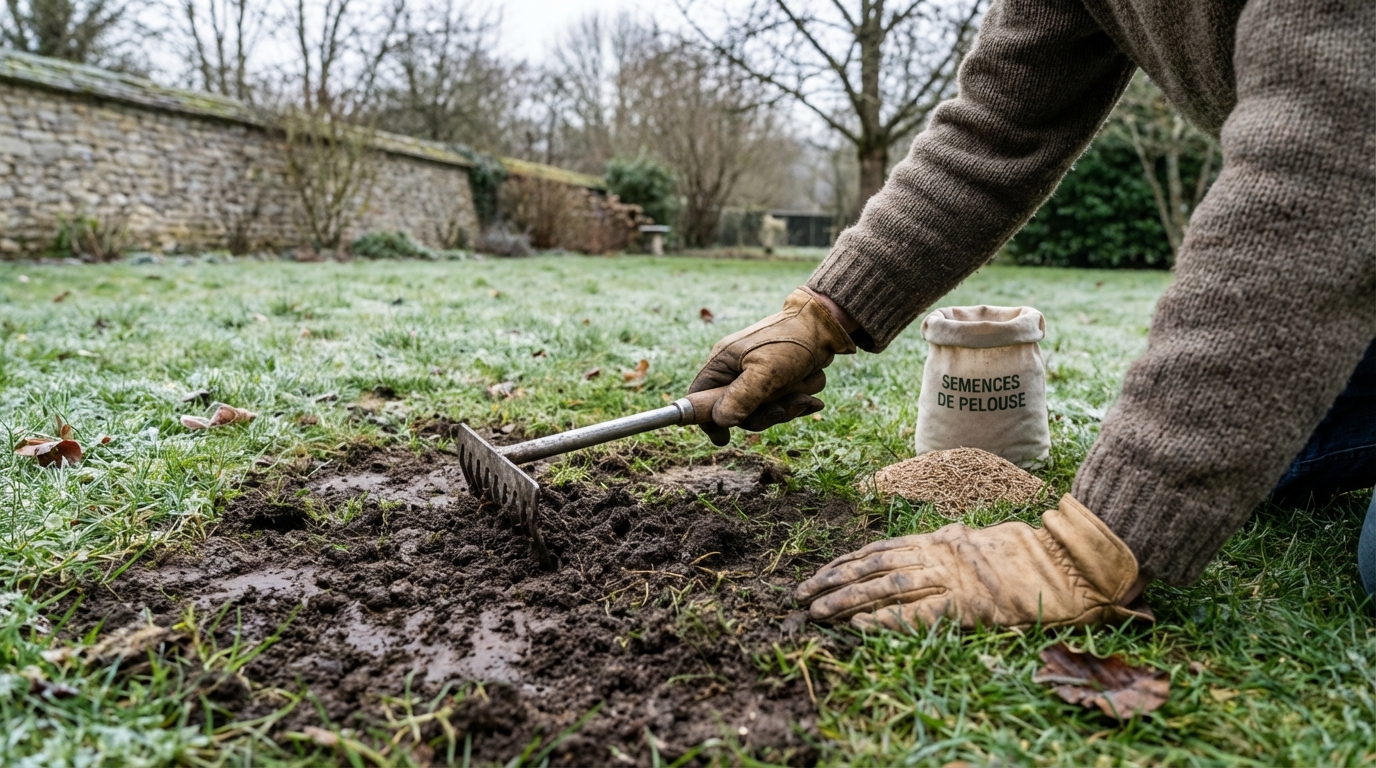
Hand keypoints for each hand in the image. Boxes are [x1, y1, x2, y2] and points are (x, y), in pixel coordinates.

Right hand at [688, 287, 856, 444]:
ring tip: (805, 391)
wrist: (825, 325)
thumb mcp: (767, 370)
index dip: (708, 419)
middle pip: (736, 412)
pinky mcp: (776, 382)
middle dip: (765, 414)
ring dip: (788, 406)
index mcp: (723, 363)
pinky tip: (811, 396)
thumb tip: (721, 422)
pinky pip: (782, 406)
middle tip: (783, 407)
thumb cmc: (793, 341)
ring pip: (763, 412)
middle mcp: (735, 371)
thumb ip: (743, 396)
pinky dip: (798, 402)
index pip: (698, 397)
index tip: (724, 437)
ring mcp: (756, 377)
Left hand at [796, 495, 1151, 630]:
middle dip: (833, 580)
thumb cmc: (1026, 556)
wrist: (1066, 562)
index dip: (845, 561)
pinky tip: (858, 626)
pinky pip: (917, 613)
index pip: (880, 549)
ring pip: (885, 586)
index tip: (819, 572)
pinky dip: (885, 619)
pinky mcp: (967, 605)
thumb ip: (947, 546)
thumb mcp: (978, 541)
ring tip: (816, 611)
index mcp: (940, 539)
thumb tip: (919, 550)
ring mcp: (951, 578)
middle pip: (873, 565)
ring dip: (846, 599)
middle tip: (801, 594)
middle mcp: (938, 554)